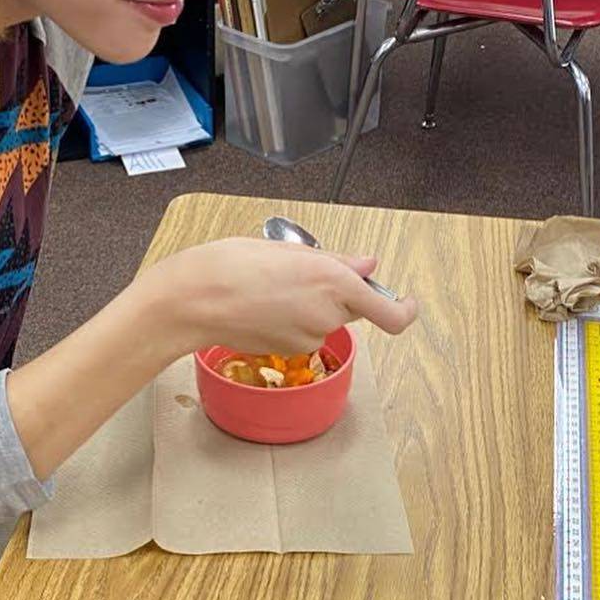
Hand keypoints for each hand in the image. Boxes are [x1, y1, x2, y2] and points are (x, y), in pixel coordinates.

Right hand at [144, 237, 417, 358]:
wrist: (193, 299)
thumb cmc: (231, 265)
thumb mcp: (287, 250)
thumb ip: (335, 261)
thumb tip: (367, 265)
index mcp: (333, 281)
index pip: (391, 313)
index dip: (405, 309)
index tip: (406, 301)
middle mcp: (327, 313)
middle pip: (353, 308)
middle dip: (337, 293)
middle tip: (303, 274)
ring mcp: (307, 336)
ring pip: (325, 319)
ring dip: (310, 305)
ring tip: (272, 285)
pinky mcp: (288, 349)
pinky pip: (303, 331)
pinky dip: (291, 318)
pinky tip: (263, 303)